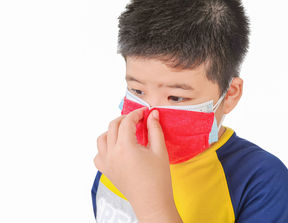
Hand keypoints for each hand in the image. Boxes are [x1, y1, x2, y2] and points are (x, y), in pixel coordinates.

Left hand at [93, 107, 181, 222]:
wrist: (152, 203)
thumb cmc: (158, 179)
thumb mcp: (160, 150)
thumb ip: (155, 129)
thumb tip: (153, 114)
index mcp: (125, 147)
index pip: (127, 122)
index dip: (137, 113)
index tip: (145, 112)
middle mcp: (112, 154)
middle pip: (113, 126)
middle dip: (125, 119)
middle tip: (138, 119)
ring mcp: (106, 163)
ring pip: (102, 138)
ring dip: (112, 130)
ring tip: (125, 131)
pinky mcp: (106, 171)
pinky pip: (98, 154)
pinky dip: (104, 147)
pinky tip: (116, 148)